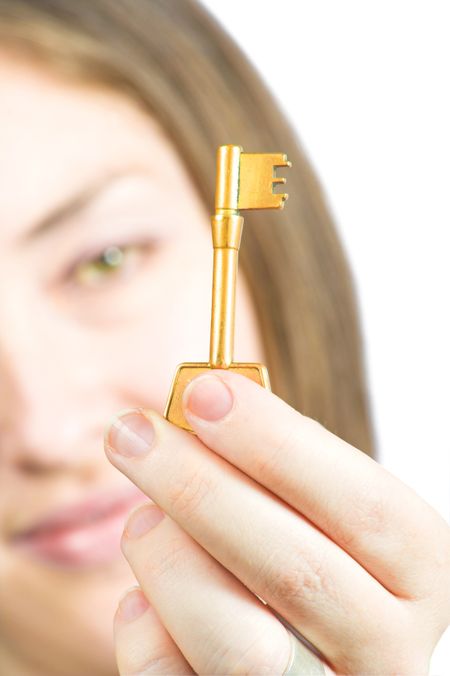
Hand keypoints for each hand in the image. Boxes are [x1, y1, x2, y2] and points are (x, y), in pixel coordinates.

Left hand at [104, 370, 449, 674]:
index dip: (278, 445)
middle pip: (296, 571)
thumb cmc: (310, 549)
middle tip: (135, 435)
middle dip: (201, 489)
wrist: (308, 644)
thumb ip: (279, 465)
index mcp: (419, 572)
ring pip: (238, 645)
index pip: (364, 506)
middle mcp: (389, 648)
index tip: (204, 393)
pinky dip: (148, 628)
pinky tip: (148, 594)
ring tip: (143, 516)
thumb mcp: (322, 505)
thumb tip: (206, 401)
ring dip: (171, 561)